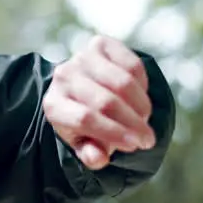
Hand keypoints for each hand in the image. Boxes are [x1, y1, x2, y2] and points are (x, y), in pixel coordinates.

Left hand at [43, 35, 155, 169]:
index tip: (136, 146)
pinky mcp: (100, 44)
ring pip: (122, 82)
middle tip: (148, 139)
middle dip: (133, 123)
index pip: (85, 119)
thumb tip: (98, 158)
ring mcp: (81, 58)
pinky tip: (140, 98)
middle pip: (105, 102)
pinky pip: (132, 65)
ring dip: (141, 105)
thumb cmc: (86, 121)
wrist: (83, 88)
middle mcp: (63, 77)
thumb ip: (90, 153)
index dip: (114, 133)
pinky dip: (143, 85)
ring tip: (145, 119)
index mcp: (54, 105)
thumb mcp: (85, 142)